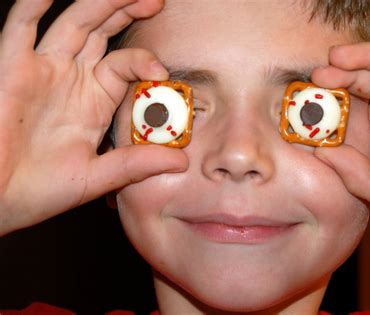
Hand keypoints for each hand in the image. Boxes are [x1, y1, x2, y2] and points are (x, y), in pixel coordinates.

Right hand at [0, 0, 187, 235]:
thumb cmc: (41, 191)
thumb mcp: (96, 177)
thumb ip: (135, 165)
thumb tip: (180, 159)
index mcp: (94, 101)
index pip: (125, 65)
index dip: (144, 62)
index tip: (161, 72)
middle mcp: (71, 79)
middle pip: (103, 33)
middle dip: (127, 12)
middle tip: (156, 1)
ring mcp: (42, 70)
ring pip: (73, 22)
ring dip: (99, 3)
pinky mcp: (11, 68)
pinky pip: (22, 26)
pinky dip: (36, 4)